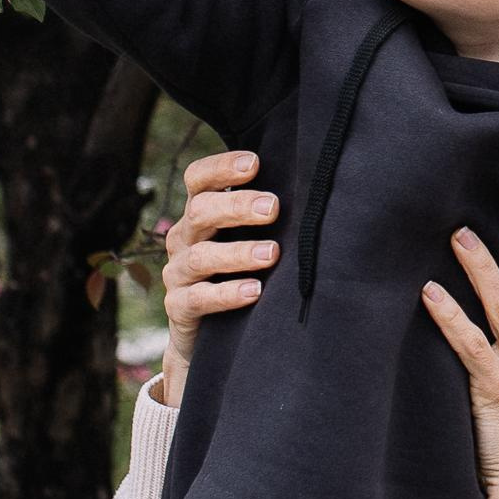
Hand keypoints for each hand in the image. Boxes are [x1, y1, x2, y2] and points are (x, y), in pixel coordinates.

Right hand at [158, 151, 279, 408]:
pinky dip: (227, 294)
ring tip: (272, 254)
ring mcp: (178, 273)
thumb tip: (320, 187)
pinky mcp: (178, 308)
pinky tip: (255, 291)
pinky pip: (197, 298)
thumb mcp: (250, 237)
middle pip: (200, 211)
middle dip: (238, 207)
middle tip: (273, 208)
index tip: (255, 163)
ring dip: (238, 253)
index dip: (221, 167)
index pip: (197, 178)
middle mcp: (184, 238)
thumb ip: (268, 213)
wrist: (209, 335)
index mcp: (200, 213)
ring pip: (201, 256)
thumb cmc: (241, 270)